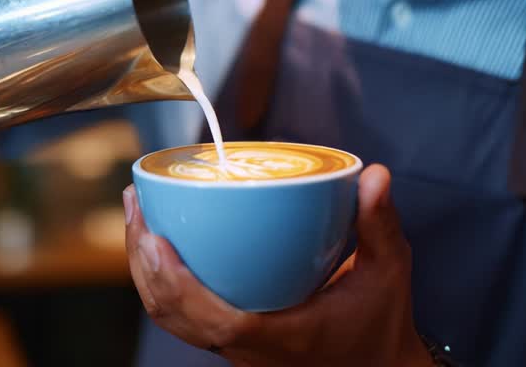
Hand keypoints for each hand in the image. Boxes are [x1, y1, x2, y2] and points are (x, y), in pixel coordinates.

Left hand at [122, 165, 433, 366]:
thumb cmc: (380, 322)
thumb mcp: (389, 271)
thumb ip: (379, 224)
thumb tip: (375, 175)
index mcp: (283, 335)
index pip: (219, 321)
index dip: (179, 285)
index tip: (157, 240)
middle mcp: (249, 348)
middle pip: (176, 317)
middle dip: (144, 263)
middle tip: (137, 205)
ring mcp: (236, 348)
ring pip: (173, 320)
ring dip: (146, 271)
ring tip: (138, 216)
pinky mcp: (231, 340)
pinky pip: (183, 317)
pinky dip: (163, 282)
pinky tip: (158, 243)